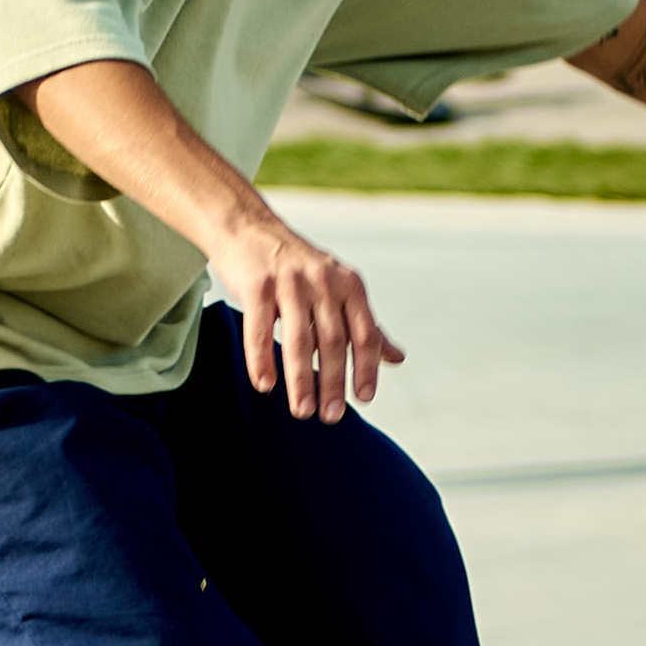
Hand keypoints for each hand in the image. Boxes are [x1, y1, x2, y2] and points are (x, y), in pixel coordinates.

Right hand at [209, 215, 405, 421]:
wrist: (248, 228)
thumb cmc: (298, 268)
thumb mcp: (338, 289)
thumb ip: (366, 325)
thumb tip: (397, 359)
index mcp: (349, 285)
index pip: (365, 334)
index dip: (367, 368)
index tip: (364, 399)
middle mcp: (323, 282)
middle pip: (333, 342)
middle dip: (333, 383)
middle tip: (332, 417)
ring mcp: (289, 282)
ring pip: (299, 340)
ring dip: (302, 380)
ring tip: (303, 411)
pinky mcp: (256, 285)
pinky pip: (260, 330)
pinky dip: (262, 360)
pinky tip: (265, 385)